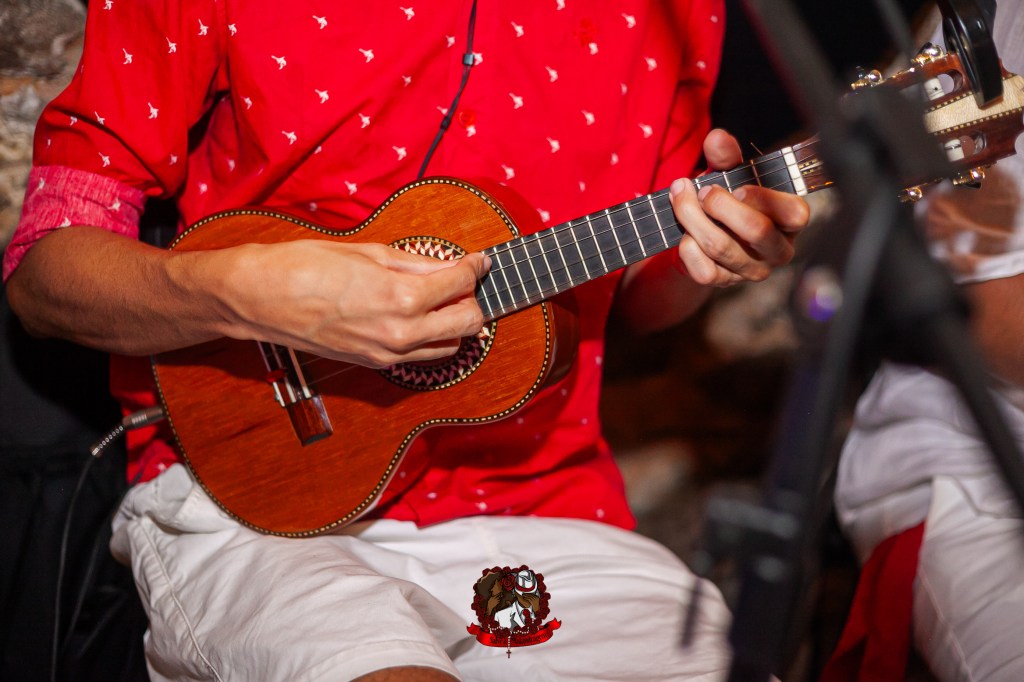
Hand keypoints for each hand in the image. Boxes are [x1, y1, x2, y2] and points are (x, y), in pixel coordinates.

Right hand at [217, 240, 489, 367]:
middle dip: (475, 300)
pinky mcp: (375, 364)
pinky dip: (431, 337)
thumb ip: (414, 263)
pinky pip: (420, 356)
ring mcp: (389, 354)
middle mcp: (401, 332)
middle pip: (468, 323)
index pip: (461, 283)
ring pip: (449, 346)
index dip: (476, 267)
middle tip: (469, 280)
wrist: (261, 299)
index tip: (480, 258)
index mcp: (402, 297)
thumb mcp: (368, 252)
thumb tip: (445, 265)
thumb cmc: (305, 266)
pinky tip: (421, 317)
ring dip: (455, 322)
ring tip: (445, 299)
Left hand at [670, 128, 809, 286]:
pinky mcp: (727, 283)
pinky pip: (705, 272)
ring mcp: (753, 270)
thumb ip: (727, 156)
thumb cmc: (730, 200)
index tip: (738, 188)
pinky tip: (684, 234)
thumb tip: (717, 138)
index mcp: (791, 220)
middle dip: (721, 206)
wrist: (707, 234)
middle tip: (702, 190)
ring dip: (693, 219)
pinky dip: (688, 250)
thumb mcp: (731, 174)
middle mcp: (778, 249)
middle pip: (756, 230)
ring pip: (722, 248)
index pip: (794, 214)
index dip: (764, 199)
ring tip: (680, 197)